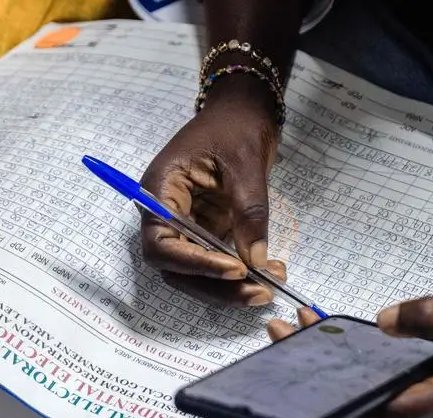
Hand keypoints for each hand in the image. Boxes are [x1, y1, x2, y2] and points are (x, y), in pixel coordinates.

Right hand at [140, 76, 285, 306]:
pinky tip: (272, 272)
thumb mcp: (245, 163)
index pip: (161, 243)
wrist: (244, 110)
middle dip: (217, 285)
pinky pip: (217, 261)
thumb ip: (249, 211)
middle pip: (177, 267)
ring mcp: (186, 224)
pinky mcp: (206, 230)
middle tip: (261, 291)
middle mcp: (165, 213)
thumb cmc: (236, 126)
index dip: (194, 263)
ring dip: (231, 287)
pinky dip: (242, 273)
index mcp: (160, 191)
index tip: (235, 269)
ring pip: (196, 272)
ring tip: (272, 286)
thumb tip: (256, 260)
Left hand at [267, 277, 432, 417]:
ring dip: (333, 364)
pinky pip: (382, 373)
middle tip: (284, 340)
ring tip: (295, 330)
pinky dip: (354, 355)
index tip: (306, 383)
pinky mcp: (423, 375)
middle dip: (324, 378)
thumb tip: (383, 321)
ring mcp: (427, 391)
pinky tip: (330, 332)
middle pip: (370, 402)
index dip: (346, 401)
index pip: (389, 410)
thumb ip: (432, 315)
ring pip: (372, 387)